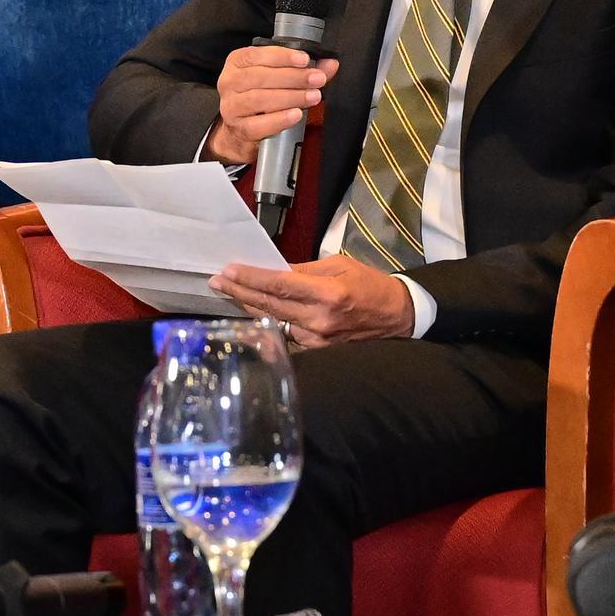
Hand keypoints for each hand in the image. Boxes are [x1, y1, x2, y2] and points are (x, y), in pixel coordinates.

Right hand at [206, 45, 337, 167]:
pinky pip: (258, 124)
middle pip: (261, 77)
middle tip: (317, 79)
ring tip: (312, 97)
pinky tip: (295, 114)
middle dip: (293, 77)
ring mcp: (232, 107)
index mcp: (237, 63)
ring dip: (290, 97)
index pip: (257, 55)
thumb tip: (330, 64)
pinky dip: (279, 119)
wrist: (240, 132)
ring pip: (259, 99)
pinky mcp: (239, 129)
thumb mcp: (278, 78)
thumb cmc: (260, 98)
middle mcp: (230, 82)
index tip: (304, 60)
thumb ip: (304, 70)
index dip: (282, 56)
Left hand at [206, 253, 415, 344]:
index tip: (228, 271)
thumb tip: (273, 270)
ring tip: (230, 291)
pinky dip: (268, 320)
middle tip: (217, 280)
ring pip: (273, 320)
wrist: (397, 316)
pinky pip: (285, 333)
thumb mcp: (339, 265)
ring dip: (249, 305)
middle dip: (240, 292)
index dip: (250, 278)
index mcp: (327, 293)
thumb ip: (303, 270)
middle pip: (269, 304)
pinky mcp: (317, 350)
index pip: (279, 285)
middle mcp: (319, 319)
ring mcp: (317, 339)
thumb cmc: (370, 284)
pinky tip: (254, 310)